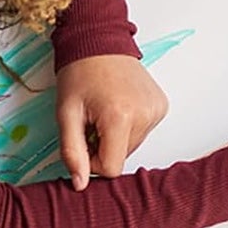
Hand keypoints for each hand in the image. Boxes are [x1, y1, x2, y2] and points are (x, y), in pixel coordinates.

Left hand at [57, 55, 169, 190]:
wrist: (100, 42)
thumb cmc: (80, 75)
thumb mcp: (66, 114)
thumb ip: (72, 152)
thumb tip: (81, 184)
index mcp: (120, 117)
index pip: (111, 168)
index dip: (92, 163)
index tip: (83, 142)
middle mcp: (146, 114)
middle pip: (123, 156)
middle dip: (104, 147)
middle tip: (92, 123)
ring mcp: (157, 109)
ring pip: (133, 145)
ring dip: (116, 137)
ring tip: (106, 112)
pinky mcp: (162, 105)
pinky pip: (144, 131)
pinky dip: (130, 126)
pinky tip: (120, 106)